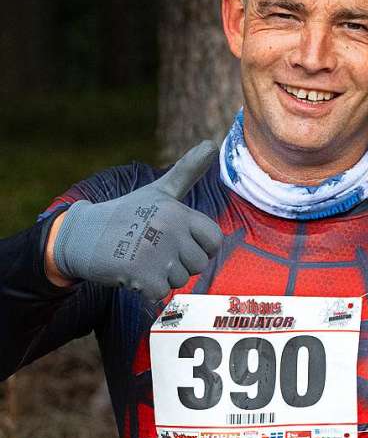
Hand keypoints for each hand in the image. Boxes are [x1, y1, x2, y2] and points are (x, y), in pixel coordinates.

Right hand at [51, 140, 222, 300]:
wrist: (83, 235)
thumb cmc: (126, 213)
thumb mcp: (159, 191)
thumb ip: (187, 172)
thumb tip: (212, 144)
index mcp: (178, 211)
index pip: (214, 240)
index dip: (199, 246)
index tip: (177, 241)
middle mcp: (170, 229)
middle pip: (199, 264)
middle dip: (178, 264)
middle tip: (153, 250)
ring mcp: (157, 252)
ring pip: (180, 280)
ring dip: (161, 277)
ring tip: (141, 258)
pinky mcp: (142, 274)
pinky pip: (161, 293)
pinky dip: (146, 289)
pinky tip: (131, 271)